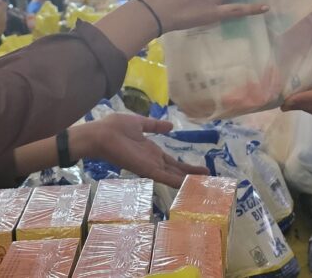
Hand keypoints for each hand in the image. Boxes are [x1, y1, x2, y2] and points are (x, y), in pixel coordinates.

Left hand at [71, 114, 206, 187]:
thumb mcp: (140, 124)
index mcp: (151, 152)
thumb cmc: (115, 127)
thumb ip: (155, 126)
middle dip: (192, 177)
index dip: (188, 168)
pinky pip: (164, 177)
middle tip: (210, 182)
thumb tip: (171, 125)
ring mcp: (150, 167)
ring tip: (205, 187)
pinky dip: (177, 182)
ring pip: (173, 177)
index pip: (173, 163)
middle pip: (177, 172)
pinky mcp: (146, 170)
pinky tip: (189, 186)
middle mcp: (153, 162)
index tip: (203, 171)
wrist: (101, 134)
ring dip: (188, 182)